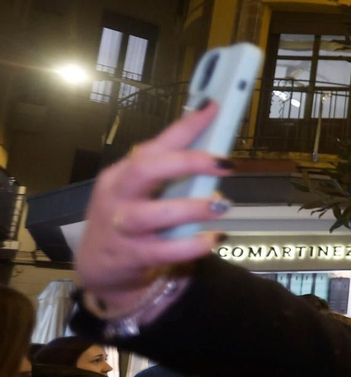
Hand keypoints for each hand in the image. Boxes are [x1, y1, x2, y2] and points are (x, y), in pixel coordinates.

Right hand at [75, 100, 230, 314]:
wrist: (100, 267)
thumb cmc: (129, 220)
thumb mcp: (141, 193)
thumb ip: (172, 178)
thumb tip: (215, 169)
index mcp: (122, 174)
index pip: (153, 144)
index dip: (184, 127)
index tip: (212, 108)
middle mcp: (118, 196)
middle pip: (145, 169)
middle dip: (187, 163)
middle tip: (224, 164)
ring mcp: (121, 227)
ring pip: (153, 214)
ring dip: (192, 208)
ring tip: (221, 206)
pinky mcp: (131, 256)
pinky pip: (164, 250)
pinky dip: (192, 245)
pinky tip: (214, 239)